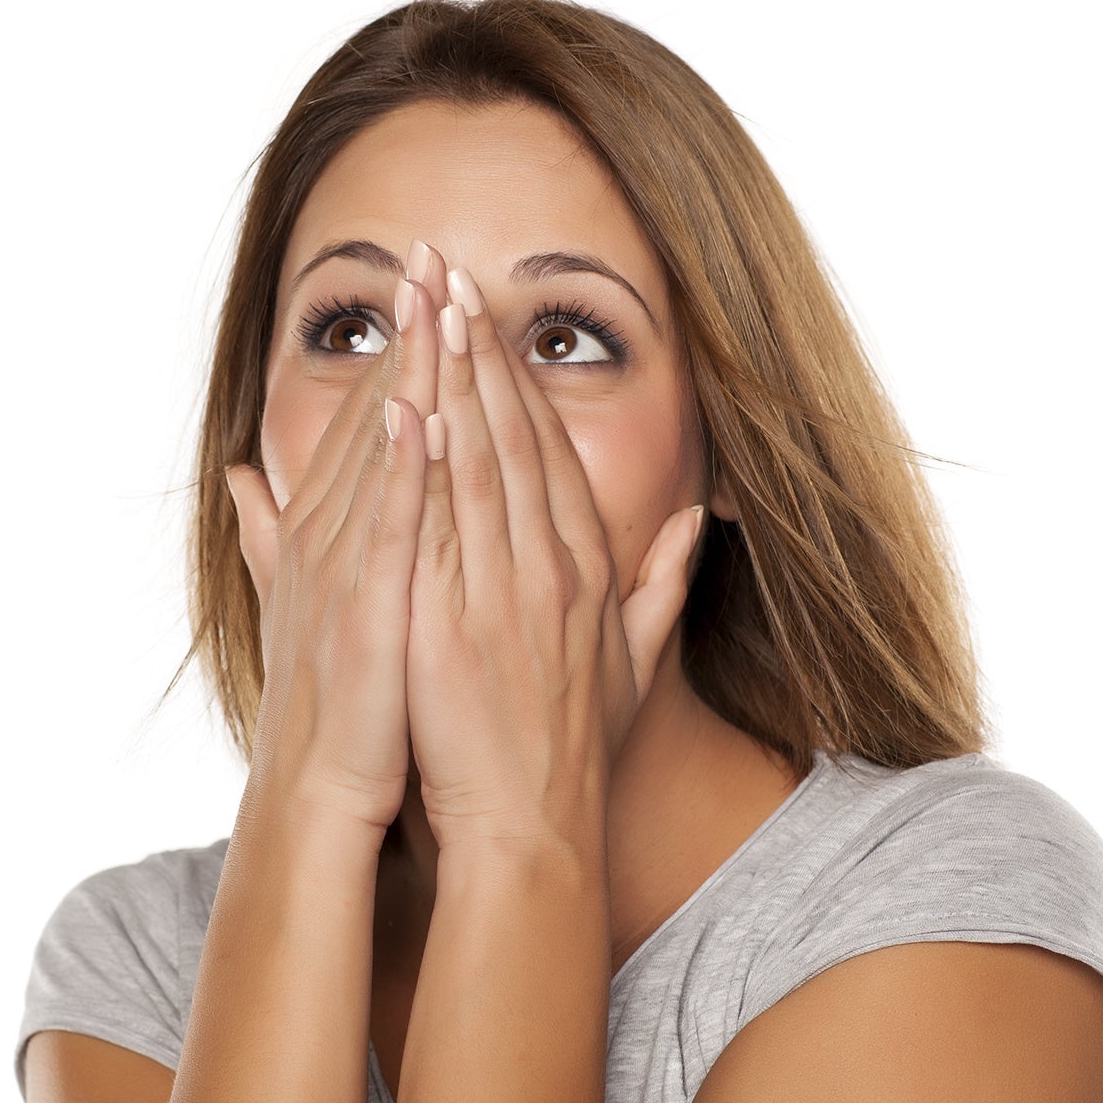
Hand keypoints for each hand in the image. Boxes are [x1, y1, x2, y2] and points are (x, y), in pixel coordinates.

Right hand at [222, 269, 442, 834]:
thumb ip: (276, 533)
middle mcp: (328, 536)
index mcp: (326, 530)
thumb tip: (241, 476)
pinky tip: (425, 410)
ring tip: (429, 297)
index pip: (369, 422)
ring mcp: (346, 569)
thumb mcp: (299, 603)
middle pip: (373, 415)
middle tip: (425, 251)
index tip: (423, 286)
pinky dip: (404, 467)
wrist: (318, 796)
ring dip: (406, 374)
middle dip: (402, 335)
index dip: (395, 351)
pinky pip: (391, 526)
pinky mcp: (368, 610)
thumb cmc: (331, 707)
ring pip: (382, 453)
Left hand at [403, 260, 706, 851]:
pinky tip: (406, 407)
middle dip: (477, 349)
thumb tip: (696, 525)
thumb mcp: (633, 666)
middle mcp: (549, 568)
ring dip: (449, 380)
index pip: (549, 451)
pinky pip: (439, 529)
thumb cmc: (573, 751)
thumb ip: (661, 588)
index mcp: (585, 570)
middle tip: (446, 272)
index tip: (488, 319)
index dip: (516, 380)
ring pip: (477, 464)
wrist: (532, 831)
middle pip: (512, 436)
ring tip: (425, 308)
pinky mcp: (456, 625)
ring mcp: (504, 593)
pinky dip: (423, 465)